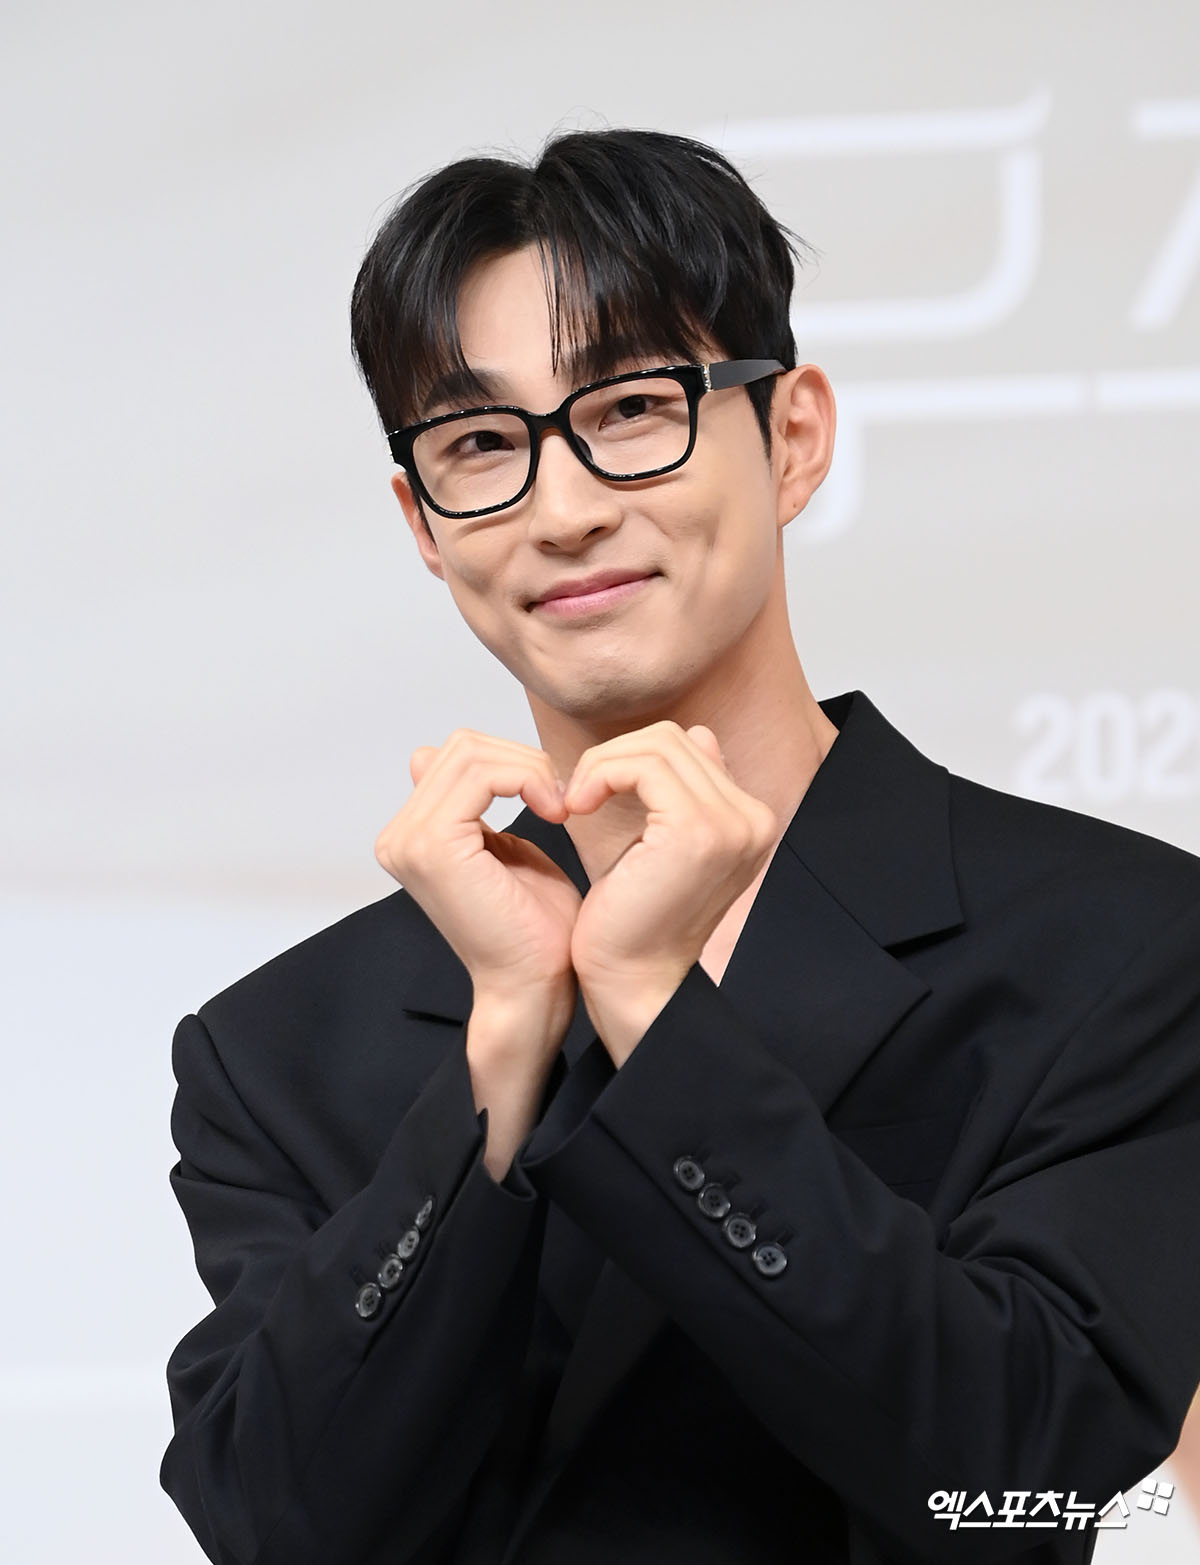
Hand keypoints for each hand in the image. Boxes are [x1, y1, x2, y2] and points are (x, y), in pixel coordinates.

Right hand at [375, 730, 581, 1040]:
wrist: (534, 983)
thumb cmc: (532, 928)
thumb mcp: (500, 848)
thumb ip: (472, 804)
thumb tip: (424, 754)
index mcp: (411, 836)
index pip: (455, 755)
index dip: (513, 763)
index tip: (553, 799)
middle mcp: (399, 837)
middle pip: (462, 746)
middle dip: (523, 761)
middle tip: (561, 800)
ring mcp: (410, 840)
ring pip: (473, 752)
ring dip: (529, 770)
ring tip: (558, 808)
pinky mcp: (434, 845)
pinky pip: (482, 774)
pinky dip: (527, 779)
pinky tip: (553, 812)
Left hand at [563, 722, 776, 1063]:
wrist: (632, 983)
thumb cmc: (634, 922)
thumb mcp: (664, 845)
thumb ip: (685, 791)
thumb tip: (698, 735)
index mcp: (749, 821)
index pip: (689, 745)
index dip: (631, 759)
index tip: (594, 792)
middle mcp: (753, 820)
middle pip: (673, 738)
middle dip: (613, 757)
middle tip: (576, 795)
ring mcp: (731, 825)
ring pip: (656, 745)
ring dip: (601, 766)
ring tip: (575, 802)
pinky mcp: (697, 832)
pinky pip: (643, 766)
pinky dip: (600, 775)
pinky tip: (577, 806)